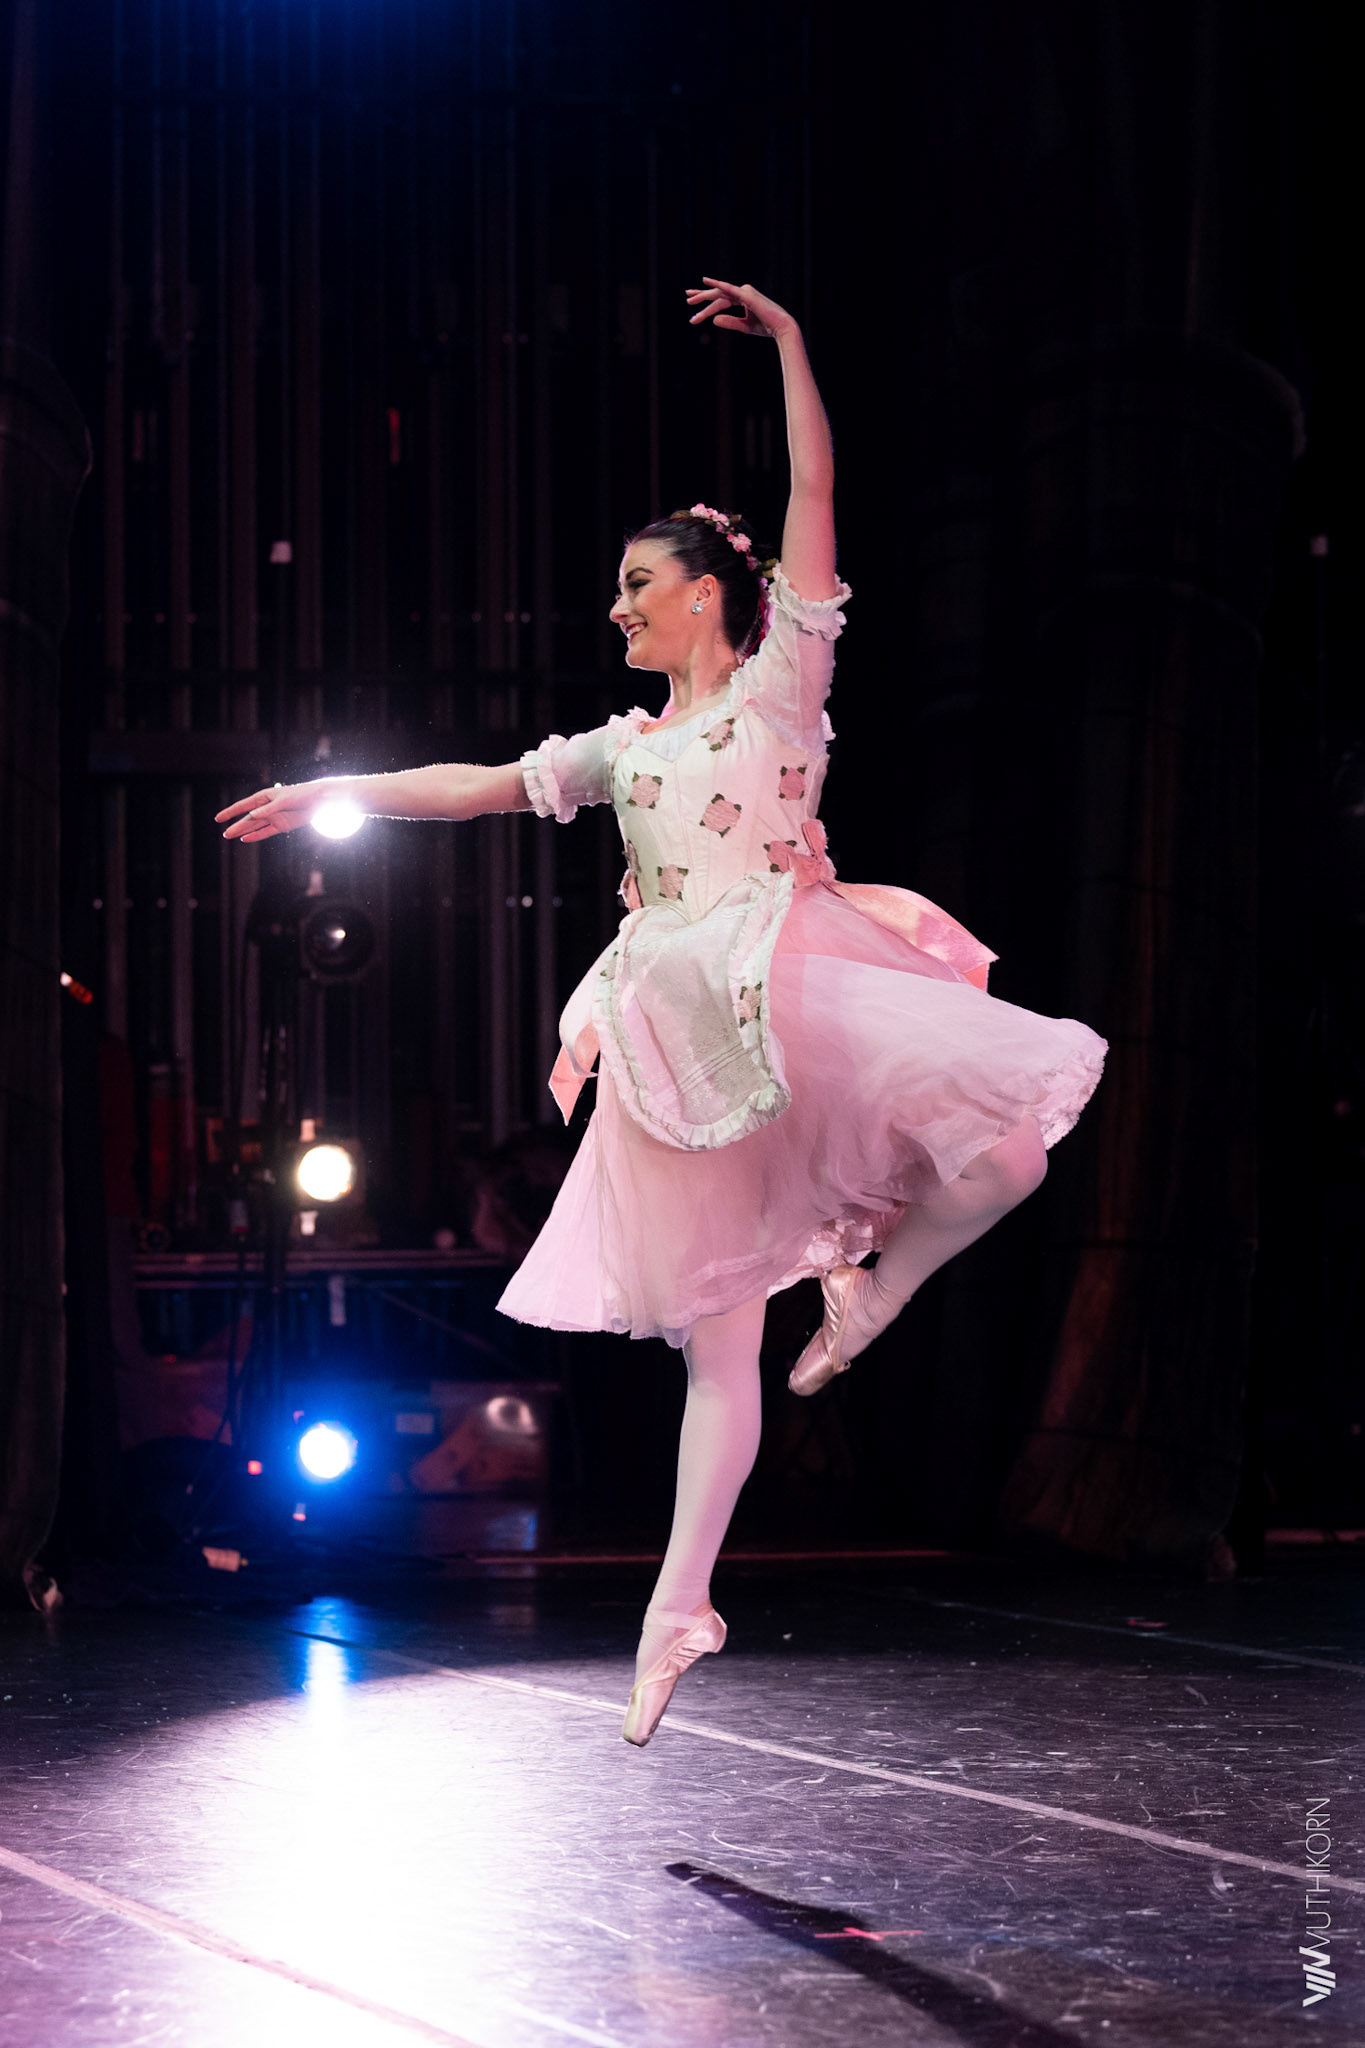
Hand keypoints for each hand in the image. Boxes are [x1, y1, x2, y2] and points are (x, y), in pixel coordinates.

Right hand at [215, 777, 343, 841]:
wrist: (318, 800)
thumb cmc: (300, 795)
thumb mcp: (284, 801)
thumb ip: (268, 809)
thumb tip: (252, 816)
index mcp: (264, 797)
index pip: (243, 806)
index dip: (231, 812)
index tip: (219, 818)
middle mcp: (266, 808)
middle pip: (247, 819)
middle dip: (236, 826)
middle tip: (225, 834)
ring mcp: (273, 817)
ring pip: (254, 826)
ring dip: (243, 832)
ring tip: (230, 836)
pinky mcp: (282, 825)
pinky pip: (266, 832)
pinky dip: (256, 836)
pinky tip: (246, 839)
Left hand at [685, 277, 797, 340]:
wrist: (781, 327)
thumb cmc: (766, 327)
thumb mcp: (744, 326)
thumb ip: (729, 322)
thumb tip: (713, 320)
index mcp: (742, 298)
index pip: (721, 297)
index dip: (707, 299)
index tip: (693, 300)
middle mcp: (742, 292)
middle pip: (718, 293)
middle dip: (702, 296)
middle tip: (687, 298)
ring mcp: (745, 292)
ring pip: (720, 294)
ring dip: (705, 297)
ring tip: (690, 300)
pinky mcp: (747, 295)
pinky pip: (729, 289)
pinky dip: (718, 285)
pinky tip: (707, 282)